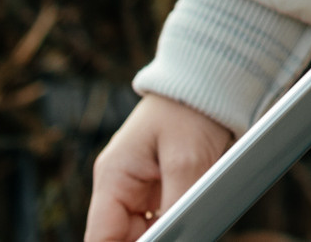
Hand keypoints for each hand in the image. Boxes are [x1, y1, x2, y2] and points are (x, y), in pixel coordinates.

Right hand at [85, 94, 235, 241]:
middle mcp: (119, 186)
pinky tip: (192, 221)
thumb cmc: (191, 111)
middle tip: (181, 235)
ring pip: (143, 232)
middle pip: (121, 237)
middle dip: (150, 240)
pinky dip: (174, 224)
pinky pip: (160, 219)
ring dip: (165, 232)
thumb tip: (176, 237)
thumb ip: (176, 207)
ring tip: (187, 225)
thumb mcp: (187, 161)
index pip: (100, 236)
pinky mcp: (158, 188)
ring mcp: (138, 188)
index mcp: (113, 177)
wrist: (211, 85)